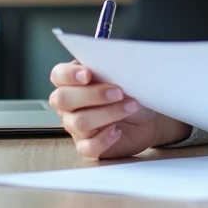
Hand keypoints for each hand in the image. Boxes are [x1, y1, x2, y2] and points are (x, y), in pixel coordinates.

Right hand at [49, 61, 189, 159]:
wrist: (149, 116)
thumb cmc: (131, 91)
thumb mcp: (123, 75)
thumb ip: (111, 67)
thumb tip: (112, 60)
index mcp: (73, 82)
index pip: (58, 75)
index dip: (69, 75)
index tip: (87, 74)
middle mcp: (69, 105)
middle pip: (62, 99)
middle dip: (92, 94)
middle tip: (119, 92)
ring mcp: (76, 127)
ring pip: (78, 122)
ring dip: (108, 113)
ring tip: (131, 106)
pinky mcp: (87, 146)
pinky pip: (88, 146)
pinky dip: (104, 139)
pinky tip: (118, 131)